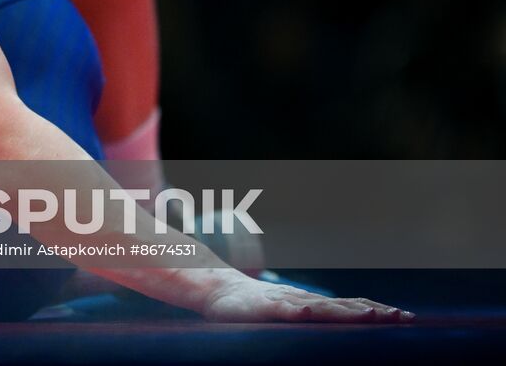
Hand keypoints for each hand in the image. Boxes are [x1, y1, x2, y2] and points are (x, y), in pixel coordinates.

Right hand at [200, 274, 413, 323]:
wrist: (216, 290)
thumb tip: (344, 333)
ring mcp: (283, 302)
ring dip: (345, 311)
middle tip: (401, 317)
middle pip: (343, 306)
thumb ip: (312, 321)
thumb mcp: (288, 313)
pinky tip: (307, 311)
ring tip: (370, 316)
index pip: (351, 306)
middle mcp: (303, 300)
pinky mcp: (262, 307)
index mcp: (311, 304)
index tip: (407, 317)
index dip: (378, 311)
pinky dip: (295, 310)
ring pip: (319, 307)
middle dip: (373, 312)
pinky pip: (280, 309)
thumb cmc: (253, 307)